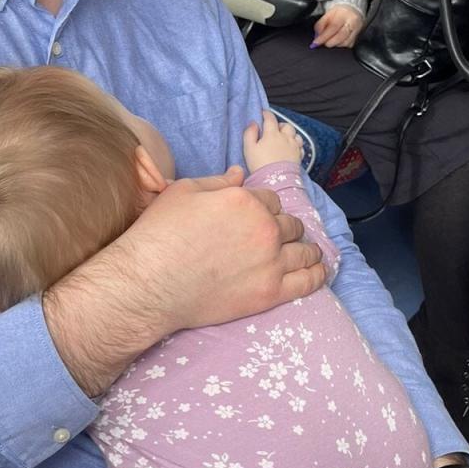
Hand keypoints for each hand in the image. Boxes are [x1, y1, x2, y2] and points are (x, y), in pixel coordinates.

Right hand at [43, 168, 326, 395]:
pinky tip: (319, 271)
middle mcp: (264, 228)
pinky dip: (317, 274)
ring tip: (304, 253)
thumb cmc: (159, 234)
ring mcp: (271, 262)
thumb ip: (217, 182)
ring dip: (305, 248)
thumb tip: (240, 174)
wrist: (150, 283)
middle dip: (284, 228)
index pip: (271, 200)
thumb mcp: (183, 193)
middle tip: (274, 237)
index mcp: (245, 200)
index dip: (265, 208)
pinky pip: (308, 282)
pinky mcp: (270, 293)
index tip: (257, 218)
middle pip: (290, 224)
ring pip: (305, 250)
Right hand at [243, 109, 303, 171]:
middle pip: (286, 125)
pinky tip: (291, 148)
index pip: (270, 118)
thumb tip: (253, 123)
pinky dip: (296, 144)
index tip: (263, 114)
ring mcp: (294, 147)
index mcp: (272, 134)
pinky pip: (300, 146)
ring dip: (290, 134)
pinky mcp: (299, 156)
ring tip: (284, 138)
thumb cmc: (260, 165)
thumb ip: (250, 133)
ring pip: (295, 134)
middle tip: (274, 130)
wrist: (276, 181)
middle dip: (280, 125)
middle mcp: (285, 138)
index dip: (266, 114)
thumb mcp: (249, 149)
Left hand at [312, 4, 363, 48]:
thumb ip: (320, 25)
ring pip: (345, 43)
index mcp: (344, 14)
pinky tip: (337, 41)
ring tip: (330, 41)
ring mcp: (356, 30)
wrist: (352, 10)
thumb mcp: (327, 14)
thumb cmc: (339, 12)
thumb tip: (316, 36)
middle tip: (322, 42)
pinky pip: (349, 45)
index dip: (323, 36)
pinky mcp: (357, 36)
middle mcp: (352, 22)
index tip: (316, 42)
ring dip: (335, 44)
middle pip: (340, 36)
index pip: (333, 27)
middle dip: (329, 42)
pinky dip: (341, 45)